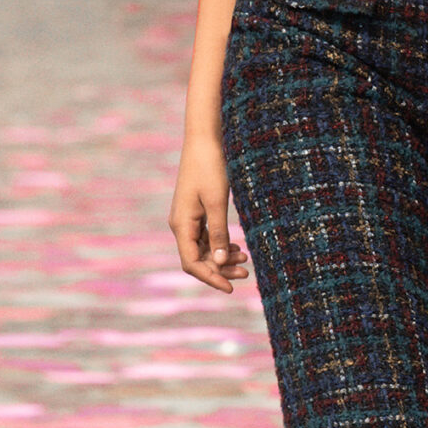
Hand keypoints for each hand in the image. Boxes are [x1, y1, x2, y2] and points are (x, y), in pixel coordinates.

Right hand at [169, 132, 249, 292]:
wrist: (204, 140)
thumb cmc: (211, 168)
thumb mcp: (218, 202)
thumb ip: (219, 232)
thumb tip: (220, 262)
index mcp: (181, 224)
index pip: (192, 263)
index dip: (210, 278)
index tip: (231, 287)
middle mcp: (181, 224)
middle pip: (198, 259)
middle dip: (220, 269)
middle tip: (246, 273)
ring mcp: (188, 218)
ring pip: (204, 248)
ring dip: (223, 257)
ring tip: (246, 260)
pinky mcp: (196, 212)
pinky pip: (207, 236)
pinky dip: (222, 244)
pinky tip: (238, 247)